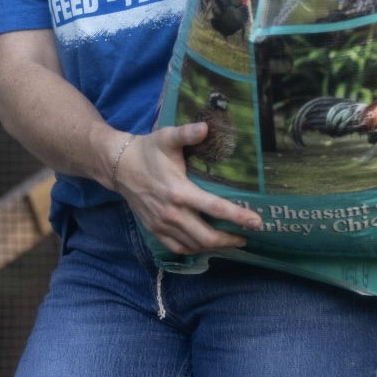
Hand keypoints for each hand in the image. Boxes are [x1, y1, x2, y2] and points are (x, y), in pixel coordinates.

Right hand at [113, 124, 265, 254]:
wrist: (118, 166)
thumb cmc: (147, 150)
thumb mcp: (167, 138)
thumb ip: (187, 134)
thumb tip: (207, 127)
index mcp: (179, 191)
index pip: (215, 208)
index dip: (239, 217)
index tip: (257, 222)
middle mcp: (171, 213)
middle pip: (207, 236)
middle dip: (230, 240)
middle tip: (246, 237)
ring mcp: (162, 224)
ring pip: (194, 245)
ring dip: (215, 247)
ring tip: (230, 241)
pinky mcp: (155, 230)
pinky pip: (178, 248)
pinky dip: (195, 249)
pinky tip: (206, 245)